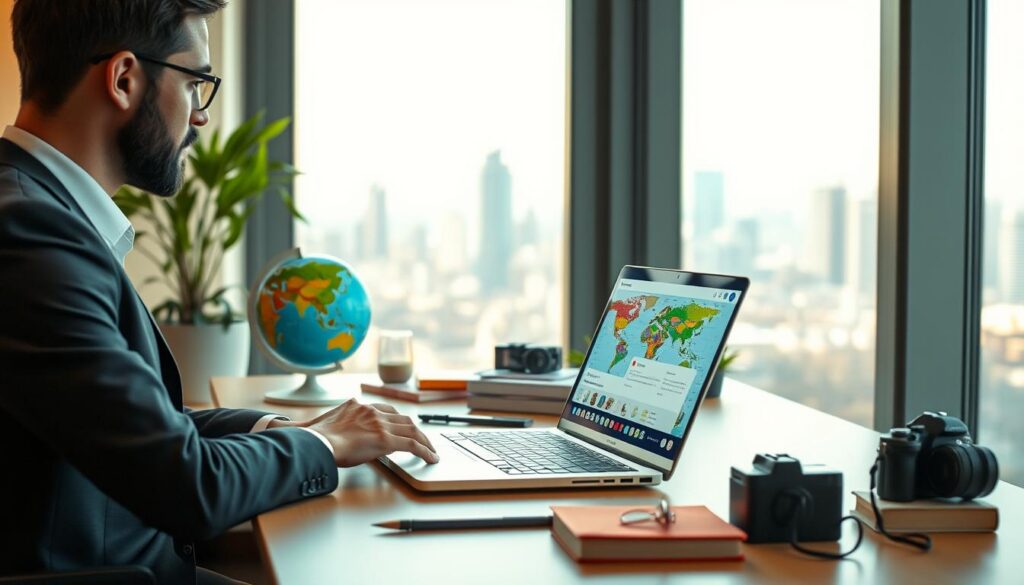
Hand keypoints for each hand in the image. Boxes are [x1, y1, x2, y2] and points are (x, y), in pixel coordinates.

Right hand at [298, 399, 438, 466]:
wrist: (314, 443)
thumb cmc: (312, 439)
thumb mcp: (321, 426)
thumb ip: (327, 427)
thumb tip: (314, 434)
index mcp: (355, 405)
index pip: (383, 410)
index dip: (395, 419)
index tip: (402, 425)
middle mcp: (370, 410)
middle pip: (401, 418)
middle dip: (414, 429)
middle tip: (423, 438)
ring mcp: (378, 423)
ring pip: (411, 429)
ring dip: (424, 440)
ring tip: (431, 450)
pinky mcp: (385, 438)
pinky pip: (412, 444)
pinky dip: (424, 450)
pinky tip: (431, 458)